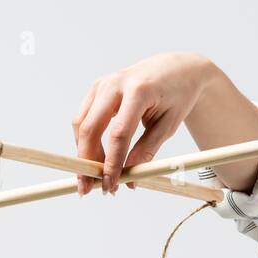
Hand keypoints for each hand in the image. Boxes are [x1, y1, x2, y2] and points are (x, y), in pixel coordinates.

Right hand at [71, 51, 216, 195]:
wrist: (176, 69)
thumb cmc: (177, 96)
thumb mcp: (168, 126)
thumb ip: (147, 152)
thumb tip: (129, 180)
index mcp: (139, 91)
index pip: (119, 134)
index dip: (111, 163)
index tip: (109, 185)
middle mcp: (115, 84)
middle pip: (91, 128)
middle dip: (87, 161)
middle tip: (88, 188)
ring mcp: (102, 83)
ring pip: (81, 123)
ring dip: (84, 153)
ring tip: (93, 178)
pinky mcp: (96, 88)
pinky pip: (83, 118)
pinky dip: (86, 140)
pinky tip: (95, 158)